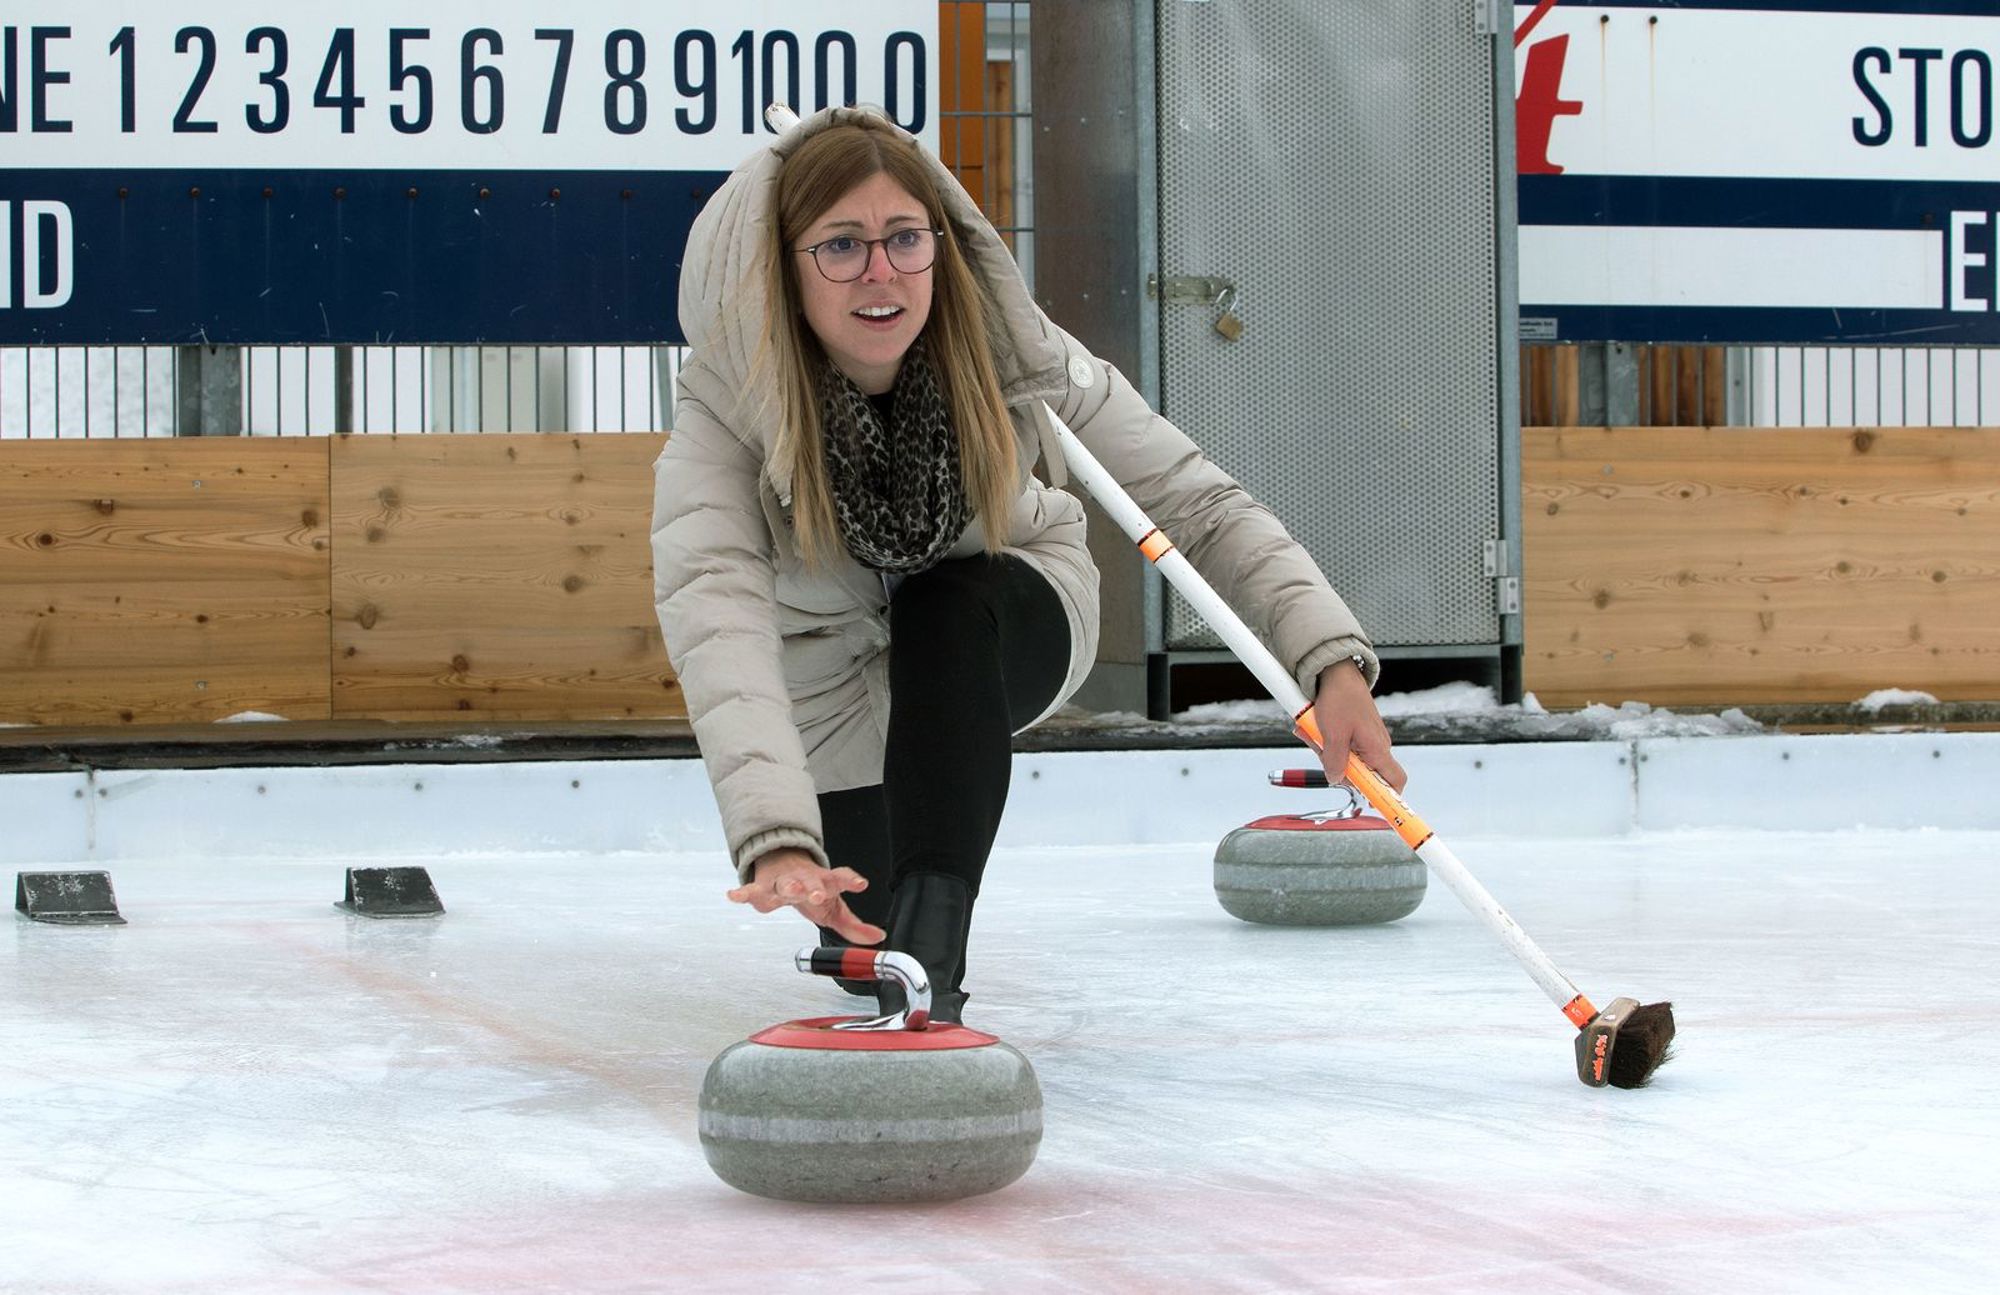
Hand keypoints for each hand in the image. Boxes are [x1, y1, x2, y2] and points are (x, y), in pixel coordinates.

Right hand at [725, 847, 886, 944]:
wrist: (786, 864)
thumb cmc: (813, 889)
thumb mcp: (836, 909)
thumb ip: (855, 926)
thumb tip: (878, 938)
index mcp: (826, 882)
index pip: (841, 878)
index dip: (851, 880)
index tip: (861, 884)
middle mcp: (805, 879)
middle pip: (809, 882)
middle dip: (812, 887)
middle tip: (816, 894)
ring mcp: (783, 881)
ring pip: (783, 884)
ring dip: (786, 887)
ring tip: (788, 890)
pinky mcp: (763, 887)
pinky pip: (752, 890)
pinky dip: (743, 893)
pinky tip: (734, 895)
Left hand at [1313, 658, 1406, 794]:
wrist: (1336, 672)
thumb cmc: (1340, 698)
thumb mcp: (1332, 734)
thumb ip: (1335, 762)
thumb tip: (1336, 779)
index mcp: (1378, 749)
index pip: (1395, 782)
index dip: (1389, 798)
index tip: (1377, 808)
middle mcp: (1376, 746)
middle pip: (1360, 774)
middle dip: (1338, 767)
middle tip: (1322, 751)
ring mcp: (1365, 738)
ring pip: (1346, 758)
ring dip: (1327, 750)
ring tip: (1315, 732)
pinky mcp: (1354, 731)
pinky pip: (1340, 744)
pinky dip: (1326, 740)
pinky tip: (1316, 728)